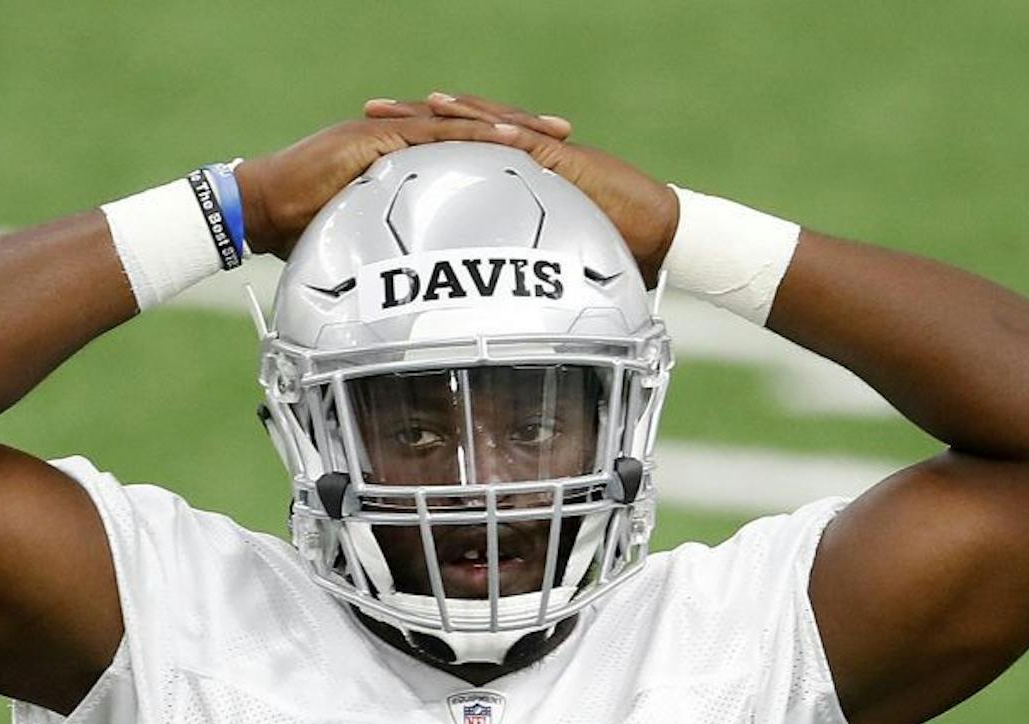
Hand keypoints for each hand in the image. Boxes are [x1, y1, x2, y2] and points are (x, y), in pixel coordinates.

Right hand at [234, 116, 547, 258]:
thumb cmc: (297, 233)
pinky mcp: (378, 136)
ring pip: (462, 122)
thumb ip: (388, 258)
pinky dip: (474, 134)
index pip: (461, 147)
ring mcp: (389, 131)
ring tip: (550, 133)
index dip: (503, 149)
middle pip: (472, 126)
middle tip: (566, 136)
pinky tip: (509, 137)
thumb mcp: (358, 247)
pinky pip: (436, 132)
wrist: (258, 211)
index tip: (543, 160)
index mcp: (398, 157)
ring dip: (509, 125)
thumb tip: (409, 296)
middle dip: (522, 129)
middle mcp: (399, 136)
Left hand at [364, 92, 679, 286]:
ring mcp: (542, 153)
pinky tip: (467, 125)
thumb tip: (479, 311)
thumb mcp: (542, 267)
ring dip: (447, 113)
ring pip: (485, 125)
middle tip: (371, 114)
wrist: (657, 235)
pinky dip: (497, 132)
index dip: (414, 145)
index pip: (455, 153)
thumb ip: (508, 278)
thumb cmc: (608, 252)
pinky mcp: (563, 158)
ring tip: (409, 106)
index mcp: (512, 178)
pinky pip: (525, 141)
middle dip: (413, 118)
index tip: (373, 145)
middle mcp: (522, 158)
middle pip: (459, 130)